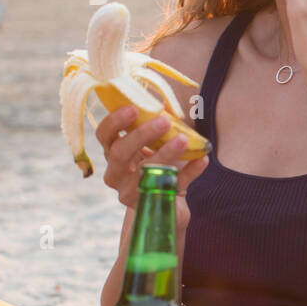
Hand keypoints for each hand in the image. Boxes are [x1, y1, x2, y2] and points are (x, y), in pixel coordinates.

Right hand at [94, 105, 207, 228]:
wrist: (167, 201)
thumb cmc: (158, 162)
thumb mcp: (155, 142)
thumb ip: (157, 122)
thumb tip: (163, 102)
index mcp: (112, 152)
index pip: (104, 135)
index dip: (115, 121)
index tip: (133, 108)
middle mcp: (115, 173)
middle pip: (120, 153)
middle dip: (142, 135)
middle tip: (164, 121)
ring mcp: (130, 192)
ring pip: (144, 172)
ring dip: (165, 154)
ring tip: (184, 140)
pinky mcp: (151, 203)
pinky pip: (171, 186)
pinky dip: (189, 172)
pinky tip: (203, 160)